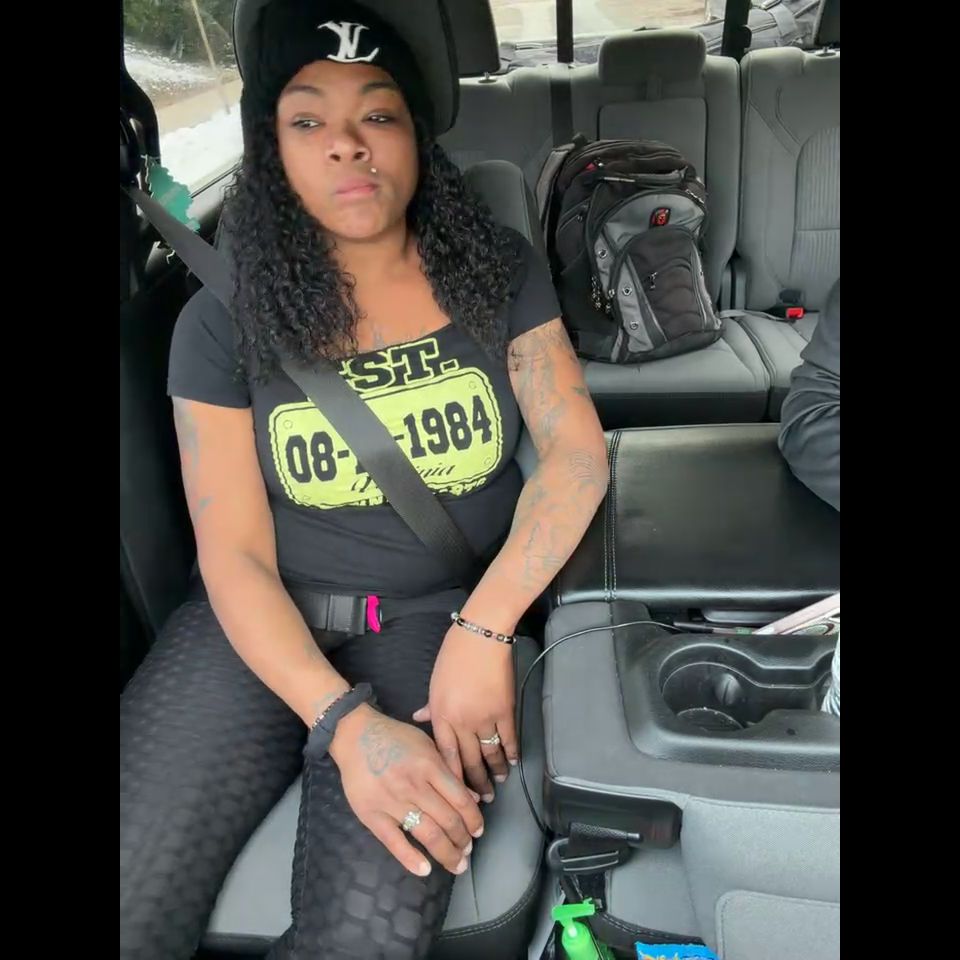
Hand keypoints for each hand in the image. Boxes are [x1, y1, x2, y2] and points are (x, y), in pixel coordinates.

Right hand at [330, 705, 483, 876]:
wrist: (355, 735)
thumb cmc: (395, 737)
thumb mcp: (427, 744)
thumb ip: (449, 770)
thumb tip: (472, 798)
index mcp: (430, 766)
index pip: (460, 800)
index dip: (473, 820)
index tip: (478, 831)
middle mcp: (414, 786)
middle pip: (448, 821)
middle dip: (463, 840)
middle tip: (468, 850)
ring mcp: (393, 802)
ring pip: (428, 834)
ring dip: (446, 853)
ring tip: (456, 863)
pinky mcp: (372, 815)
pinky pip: (394, 842)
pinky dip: (411, 859)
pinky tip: (425, 869)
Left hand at [412, 624, 517, 801]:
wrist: (480, 637)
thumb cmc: (453, 656)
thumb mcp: (435, 682)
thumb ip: (430, 705)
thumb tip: (420, 717)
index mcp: (442, 715)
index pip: (446, 756)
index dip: (453, 778)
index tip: (457, 793)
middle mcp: (462, 722)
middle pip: (470, 760)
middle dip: (476, 783)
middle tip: (482, 799)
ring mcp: (485, 718)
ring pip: (491, 754)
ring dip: (496, 772)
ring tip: (499, 784)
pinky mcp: (505, 710)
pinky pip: (509, 738)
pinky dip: (512, 752)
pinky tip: (513, 761)